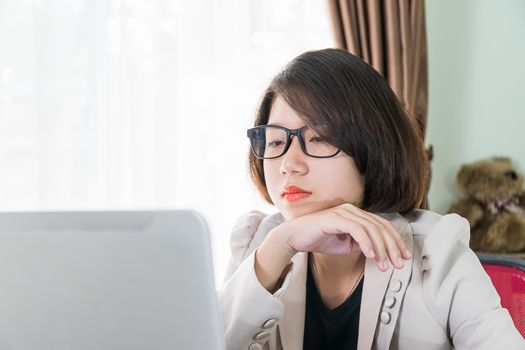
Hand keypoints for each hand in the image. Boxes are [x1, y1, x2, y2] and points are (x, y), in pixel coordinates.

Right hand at [283, 203, 411, 270]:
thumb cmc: (318, 239)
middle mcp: (352, 210)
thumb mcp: (345, 244)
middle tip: (399, 263)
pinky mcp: (335, 218)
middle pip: (380, 227)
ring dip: (380, 249)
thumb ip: (361, 244)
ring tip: (384, 265)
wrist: (295, 237)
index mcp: (356, 214)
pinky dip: (366, 243)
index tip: (404, 256)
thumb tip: (378, 251)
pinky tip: (371, 256)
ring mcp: (344, 212)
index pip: (382, 225)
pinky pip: (357, 230)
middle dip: (392, 246)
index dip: (395, 240)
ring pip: (371, 229)